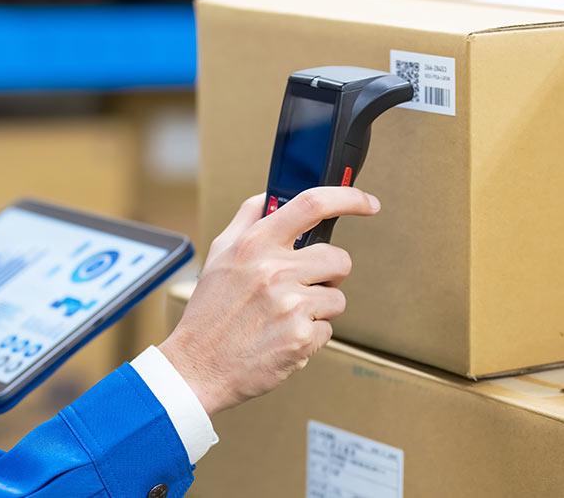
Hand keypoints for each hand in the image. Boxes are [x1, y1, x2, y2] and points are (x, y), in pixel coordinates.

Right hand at [159, 187, 380, 415]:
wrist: (197, 366)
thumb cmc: (209, 312)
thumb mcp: (219, 254)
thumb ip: (248, 219)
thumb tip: (273, 195)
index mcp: (255, 244)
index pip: (312, 204)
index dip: (348, 198)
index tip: (366, 202)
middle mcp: (274, 271)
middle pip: (338, 258)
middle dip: (330, 273)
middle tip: (305, 285)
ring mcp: (290, 306)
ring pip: (337, 298)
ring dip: (318, 308)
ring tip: (284, 316)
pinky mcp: (301, 338)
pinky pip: (328, 330)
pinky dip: (310, 336)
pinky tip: (282, 337)